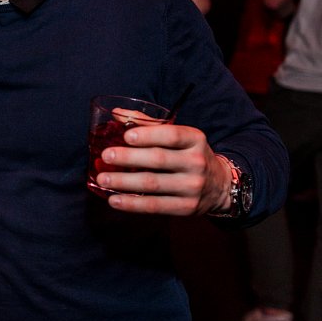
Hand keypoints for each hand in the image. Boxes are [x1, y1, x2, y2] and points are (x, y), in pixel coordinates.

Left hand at [94, 123, 231, 215]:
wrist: (219, 186)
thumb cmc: (188, 155)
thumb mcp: (179, 136)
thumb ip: (149, 124)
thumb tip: (116, 112)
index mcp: (195, 139)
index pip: (172, 135)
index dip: (148, 135)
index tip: (126, 136)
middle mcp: (196, 162)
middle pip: (158, 159)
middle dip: (128, 157)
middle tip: (106, 156)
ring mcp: (192, 187)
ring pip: (153, 184)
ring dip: (124, 182)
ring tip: (102, 179)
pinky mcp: (186, 207)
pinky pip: (154, 206)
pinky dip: (132, 204)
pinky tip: (114, 200)